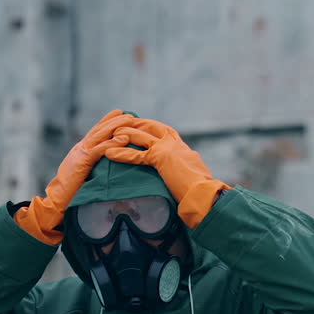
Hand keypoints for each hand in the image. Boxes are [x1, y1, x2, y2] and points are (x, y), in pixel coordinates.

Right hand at [14, 109, 132, 243]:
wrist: (56, 200)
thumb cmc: (71, 192)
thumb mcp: (83, 174)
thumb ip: (92, 166)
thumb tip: (106, 164)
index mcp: (80, 150)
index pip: (95, 132)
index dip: (107, 121)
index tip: (119, 113)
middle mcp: (80, 148)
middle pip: (99, 129)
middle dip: (114, 120)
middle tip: (129, 114)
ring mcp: (80, 153)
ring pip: (100, 135)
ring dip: (116, 126)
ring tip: (130, 120)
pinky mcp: (82, 162)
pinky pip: (99, 150)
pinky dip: (112, 143)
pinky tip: (124, 139)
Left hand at [104, 118, 229, 227]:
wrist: (204, 192)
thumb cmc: (201, 188)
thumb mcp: (192, 170)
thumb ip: (183, 165)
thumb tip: (183, 170)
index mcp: (181, 146)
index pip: (164, 130)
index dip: (150, 125)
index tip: (140, 122)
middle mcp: (173, 143)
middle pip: (150, 126)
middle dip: (134, 123)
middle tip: (121, 121)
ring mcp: (166, 149)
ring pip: (140, 136)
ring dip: (124, 133)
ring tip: (110, 133)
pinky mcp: (159, 159)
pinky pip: (136, 155)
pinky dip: (121, 154)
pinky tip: (109, 154)